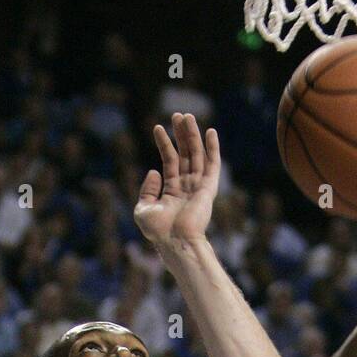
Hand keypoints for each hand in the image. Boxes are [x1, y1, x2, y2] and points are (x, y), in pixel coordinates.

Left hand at [134, 112, 220, 248]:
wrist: (175, 242)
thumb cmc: (158, 231)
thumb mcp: (143, 209)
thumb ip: (147, 190)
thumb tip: (155, 170)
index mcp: (173, 191)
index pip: (170, 161)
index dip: (164, 144)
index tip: (158, 127)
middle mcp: (187, 187)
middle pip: (185, 154)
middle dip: (181, 134)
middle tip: (177, 114)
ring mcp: (198, 187)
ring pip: (197, 155)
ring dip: (192, 135)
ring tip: (186, 116)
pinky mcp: (208, 189)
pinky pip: (213, 165)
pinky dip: (213, 148)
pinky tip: (210, 132)